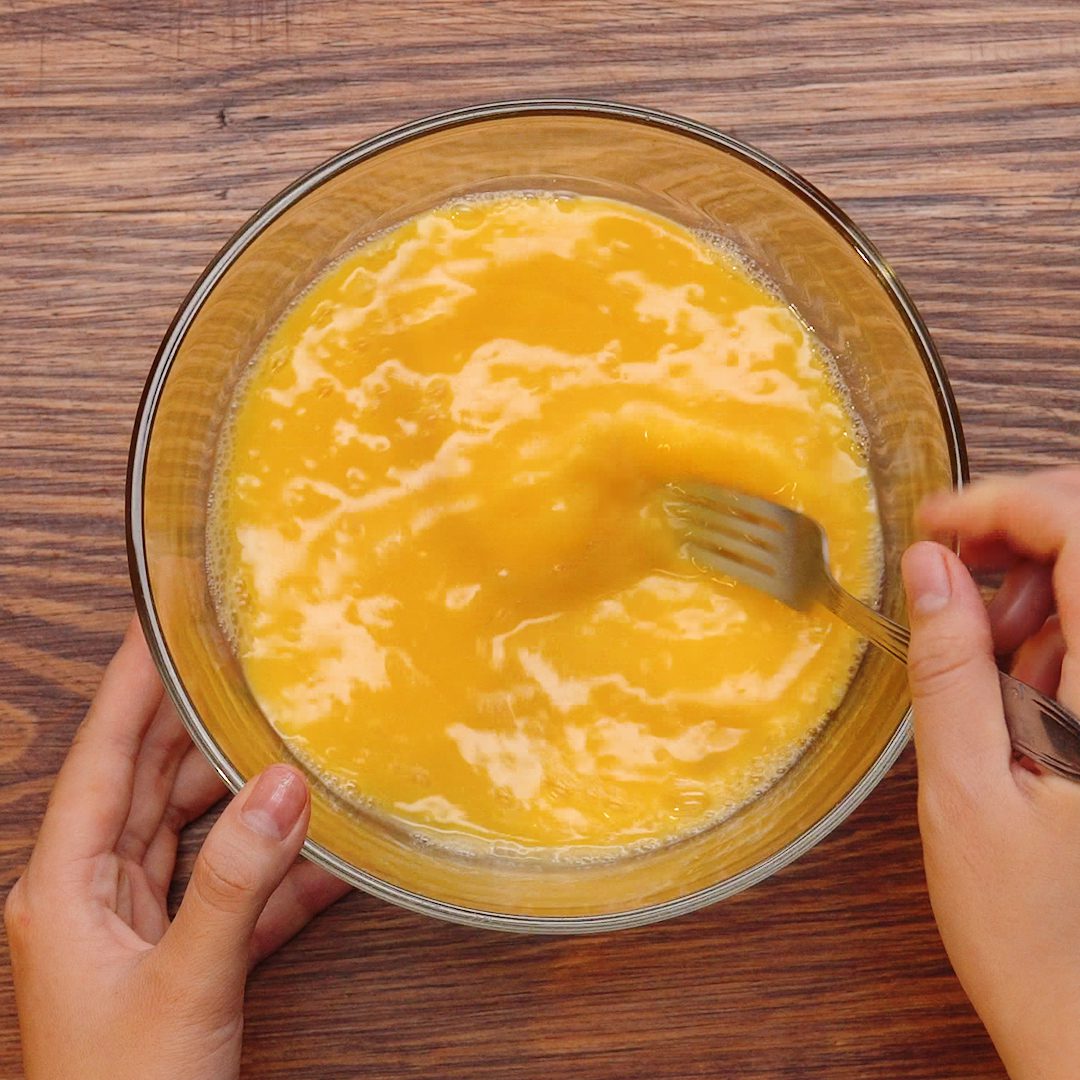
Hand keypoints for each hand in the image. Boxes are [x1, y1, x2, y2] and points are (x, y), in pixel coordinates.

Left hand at [4, 618, 349, 1079]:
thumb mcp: (183, 984)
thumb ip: (237, 881)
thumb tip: (283, 787)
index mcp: (60, 889)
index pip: (102, 757)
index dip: (132, 685)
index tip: (163, 622)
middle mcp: (90, 898)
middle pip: (149, 785)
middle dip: (196, 725)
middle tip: (243, 666)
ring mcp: (134, 929)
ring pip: (193, 833)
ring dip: (244, 795)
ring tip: (289, 738)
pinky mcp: (178, 961)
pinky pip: (231, 895)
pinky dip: (278, 876)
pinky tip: (330, 855)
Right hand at [902, 468, 1079, 1079]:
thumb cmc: (1030, 930)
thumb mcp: (964, 793)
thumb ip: (949, 669)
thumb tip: (928, 568)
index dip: (1006, 504)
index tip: (934, 523)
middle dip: (1018, 525)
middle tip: (945, 559)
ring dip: (1029, 585)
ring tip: (977, 650)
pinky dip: (1045, 629)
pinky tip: (1012, 679)